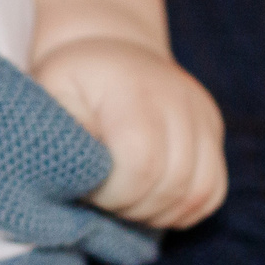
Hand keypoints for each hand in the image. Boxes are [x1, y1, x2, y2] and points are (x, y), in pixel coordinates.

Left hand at [33, 37, 226, 228]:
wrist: (109, 53)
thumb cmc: (73, 79)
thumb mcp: (52, 91)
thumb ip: (63, 131)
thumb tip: (78, 170)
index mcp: (133, 89)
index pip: (141, 162)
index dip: (113, 192)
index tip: (88, 187)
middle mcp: (178, 99)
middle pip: (172, 183)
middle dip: (133, 206)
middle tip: (104, 198)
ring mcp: (202, 116)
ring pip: (199, 191)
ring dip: (159, 212)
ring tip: (125, 201)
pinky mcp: (213, 133)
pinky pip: (213, 191)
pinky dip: (183, 209)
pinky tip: (151, 201)